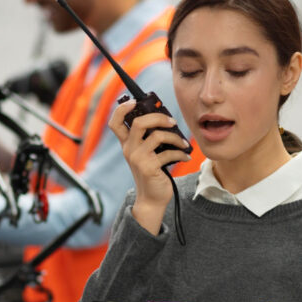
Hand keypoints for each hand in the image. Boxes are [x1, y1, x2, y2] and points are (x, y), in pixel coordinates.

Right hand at [108, 99, 190, 233]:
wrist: (152, 199)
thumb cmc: (153, 172)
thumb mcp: (148, 153)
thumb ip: (151, 137)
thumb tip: (167, 119)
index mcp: (127, 144)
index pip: (115, 122)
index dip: (122, 109)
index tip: (134, 101)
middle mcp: (129, 150)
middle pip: (138, 122)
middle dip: (158, 117)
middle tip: (172, 121)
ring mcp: (138, 159)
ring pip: (157, 135)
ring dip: (175, 137)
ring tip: (184, 143)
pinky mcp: (149, 168)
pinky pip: (168, 153)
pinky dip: (180, 153)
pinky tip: (185, 156)